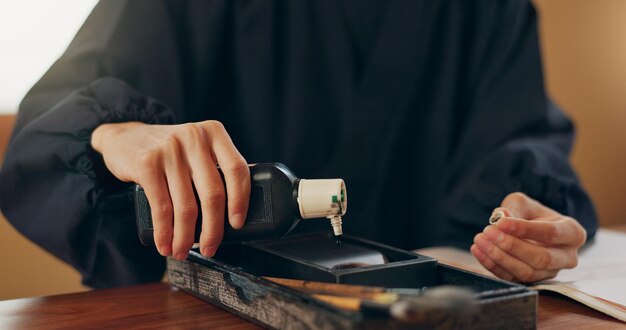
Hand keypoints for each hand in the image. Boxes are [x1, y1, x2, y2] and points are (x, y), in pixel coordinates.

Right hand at [91, 121, 249, 259]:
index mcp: (214, 133)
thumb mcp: (196, 148)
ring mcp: (170, 150)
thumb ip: (214, 169)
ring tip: (183, 251)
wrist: (125, 137)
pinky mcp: (147, 164)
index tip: (237, 224)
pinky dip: (164, 232)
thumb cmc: (169, 151)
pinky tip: (165, 244)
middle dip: (213, 229)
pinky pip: (161, 207)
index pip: (237, 169)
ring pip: (186, 206)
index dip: (240, 200)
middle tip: (210, 247)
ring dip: (185, 237)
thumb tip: (229, 217)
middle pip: (213, 194)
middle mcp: (194, 138)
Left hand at [470, 192, 586, 282]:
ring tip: (480, 240)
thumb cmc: (531, 214)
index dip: (524, 229)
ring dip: (499, 257)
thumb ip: (513, 208)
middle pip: (541, 258)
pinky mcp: (533, 282)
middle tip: (488, 231)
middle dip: (511, 246)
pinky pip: (513, 279)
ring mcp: (551, 273)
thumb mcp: (524, 204)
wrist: (530, 229)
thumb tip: (500, 218)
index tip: (500, 223)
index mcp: (572, 233)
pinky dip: (493, 265)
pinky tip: (478, 251)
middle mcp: (567, 257)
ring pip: (527, 272)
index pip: (550, 233)